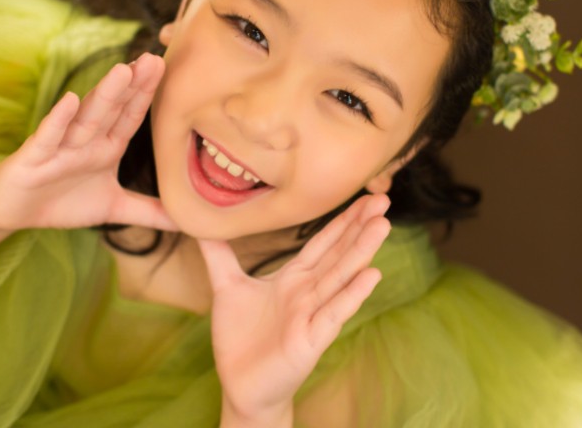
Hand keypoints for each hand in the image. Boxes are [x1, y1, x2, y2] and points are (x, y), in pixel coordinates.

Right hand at [0, 52, 175, 232]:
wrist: (11, 210)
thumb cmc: (62, 201)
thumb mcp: (113, 208)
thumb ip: (148, 212)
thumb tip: (185, 221)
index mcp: (107, 147)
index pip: (131, 117)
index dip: (147, 94)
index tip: (165, 68)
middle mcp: (87, 141)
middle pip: (114, 109)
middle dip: (134, 85)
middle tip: (154, 59)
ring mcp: (61, 147)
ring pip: (87, 118)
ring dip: (105, 95)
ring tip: (124, 70)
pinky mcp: (33, 159)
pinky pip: (48, 137)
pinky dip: (59, 120)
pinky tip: (72, 100)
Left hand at [198, 194, 390, 426]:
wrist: (240, 385)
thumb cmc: (240, 338)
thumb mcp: (226, 286)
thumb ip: (218, 255)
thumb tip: (198, 222)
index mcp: (293, 278)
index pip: (322, 242)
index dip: (342, 220)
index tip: (364, 196)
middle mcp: (307, 292)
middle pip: (338, 253)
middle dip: (359, 227)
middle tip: (383, 201)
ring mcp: (311, 315)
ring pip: (340, 277)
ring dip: (361, 251)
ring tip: (382, 225)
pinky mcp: (310, 340)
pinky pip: (333, 313)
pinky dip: (352, 294)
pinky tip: (372, 274)